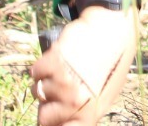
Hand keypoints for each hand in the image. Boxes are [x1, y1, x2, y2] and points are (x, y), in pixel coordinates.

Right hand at [30, 6, 137, 125]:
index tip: (53, 117)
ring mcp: (64, 82)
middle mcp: (76, 102)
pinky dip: (42, 67)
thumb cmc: (110, 65)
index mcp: (89, 115)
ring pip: (39, 92)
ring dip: (47, 82)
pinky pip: (35, 73)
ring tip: (64, 71)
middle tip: (60, 91)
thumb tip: (62, 123)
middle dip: (48, 105)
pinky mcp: (54, 61)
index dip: (54, 124)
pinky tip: (57, 61)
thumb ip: (83, 114)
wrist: (112, 31)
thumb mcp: (103, 96)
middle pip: (43, 117)